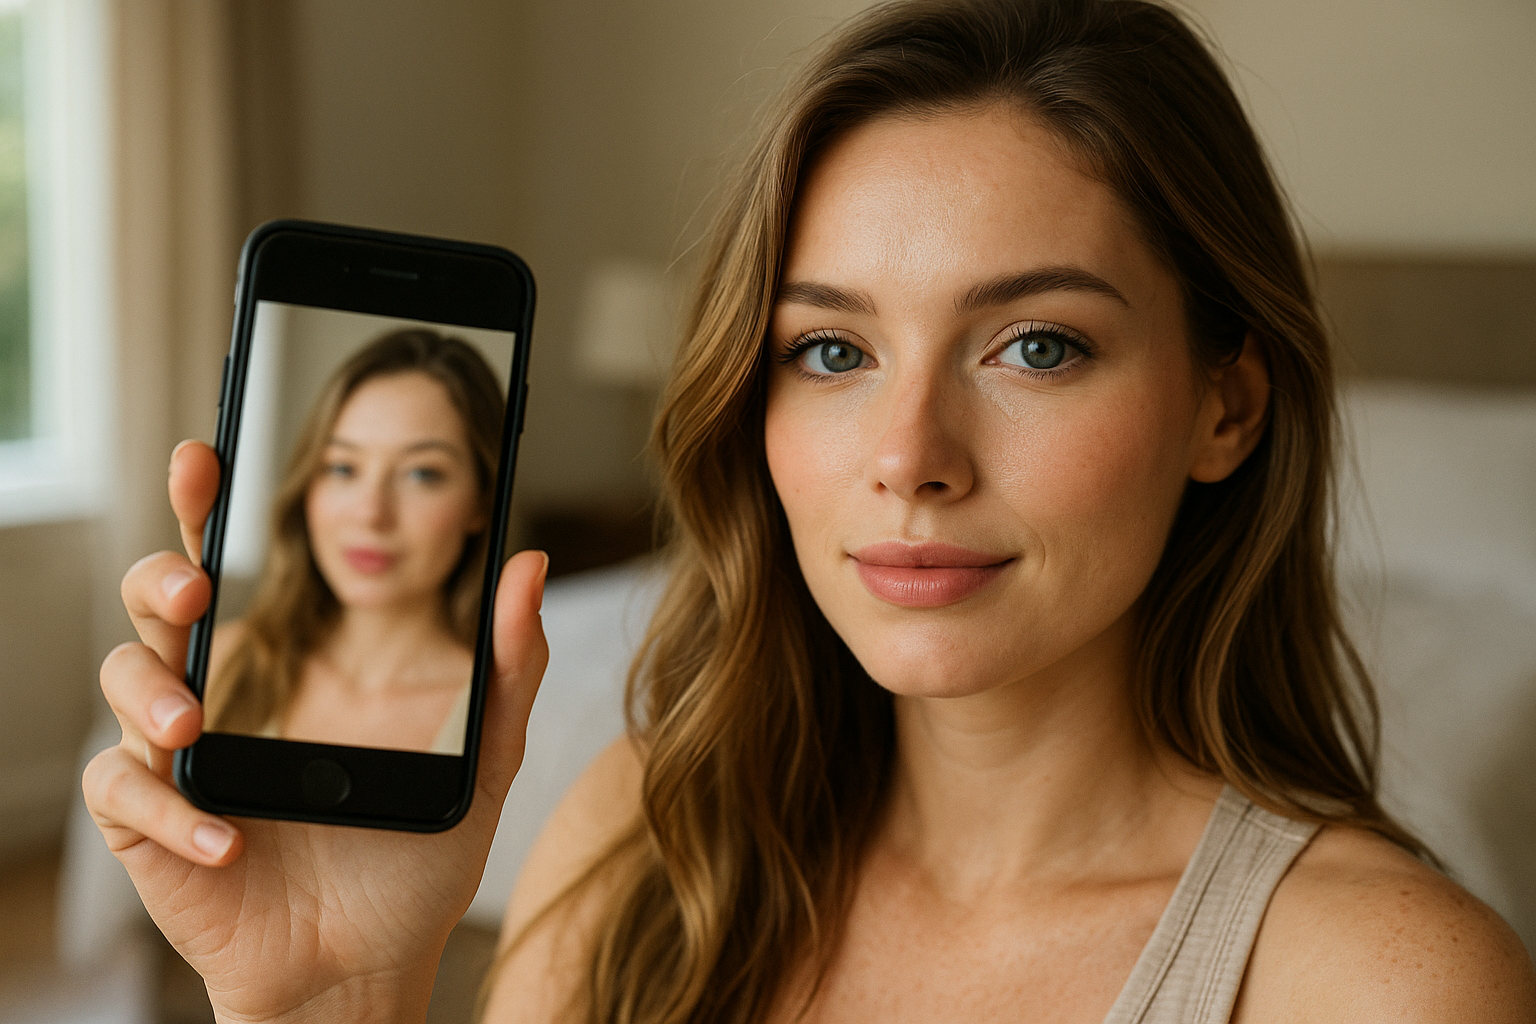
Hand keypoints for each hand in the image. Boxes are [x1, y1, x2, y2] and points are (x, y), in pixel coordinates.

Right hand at [83, 440, 549, 1022]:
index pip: (225, 566)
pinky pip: (124, 797)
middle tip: (196, 587)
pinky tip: (229, 842)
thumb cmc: (411, 855)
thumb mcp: (478, 754)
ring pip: (122, 684)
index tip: (203, 454)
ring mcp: (176, 761)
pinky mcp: (151, 828)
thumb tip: (531, 564)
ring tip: (194, 725)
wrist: (369, 960)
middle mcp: (215, 698)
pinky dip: (169, 815)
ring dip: (150, 696)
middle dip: (159, 579)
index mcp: (280, 666)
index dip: (201, 506)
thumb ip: (506, 664)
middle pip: (152, 607)